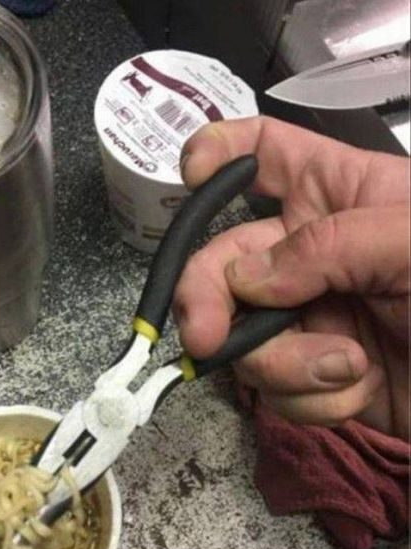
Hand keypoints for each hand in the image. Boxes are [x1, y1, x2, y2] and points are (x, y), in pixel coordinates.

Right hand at [174, 117, 409, 440]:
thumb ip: (329, 246)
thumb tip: (247, 279)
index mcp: (338, 196)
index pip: (266, 154)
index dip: (220, 151)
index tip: (189, 175)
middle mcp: (311, 255)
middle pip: (225, 258)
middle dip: (207, 295)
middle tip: (203, 337)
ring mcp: (311, 319)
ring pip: (245, 335)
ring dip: (282, 361)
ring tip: (345, 367)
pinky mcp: (316, 377)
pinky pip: (278, 388)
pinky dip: (312, 398)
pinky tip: (360, 390)